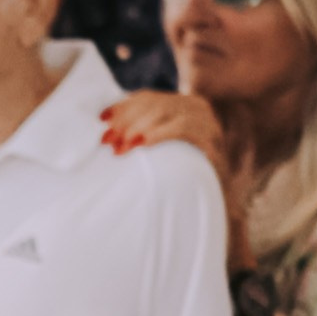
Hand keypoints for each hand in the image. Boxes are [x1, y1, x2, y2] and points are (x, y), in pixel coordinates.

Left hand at [104, 92, 257, 271]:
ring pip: (170, 112)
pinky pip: (187, 129)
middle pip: (157, 103)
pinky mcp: (215, 148)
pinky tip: (141, 144)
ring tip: (120, 147)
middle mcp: (200, 112)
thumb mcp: (150, 154)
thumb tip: (102, 128)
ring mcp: (210, 129)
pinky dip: (160, 133)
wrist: (204, 218)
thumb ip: (135, 136)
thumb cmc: (170, 186)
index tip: (101, 120)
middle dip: (128, 119)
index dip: (123, 107)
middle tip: (108, 140)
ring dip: (140, 126)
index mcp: (182, 107)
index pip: (148, 97)